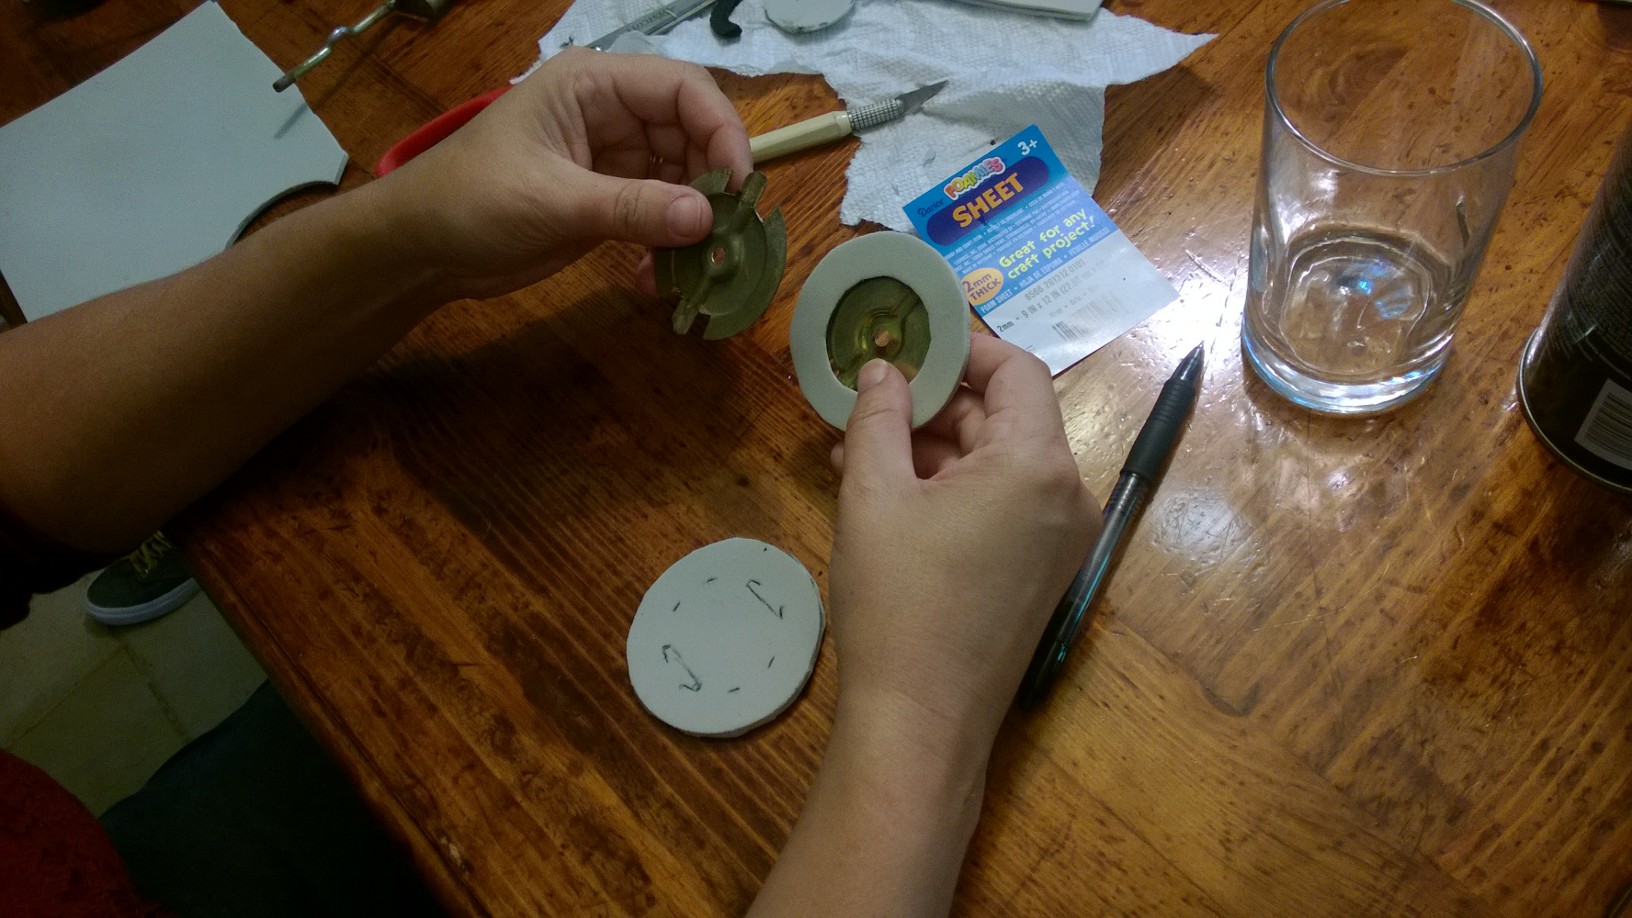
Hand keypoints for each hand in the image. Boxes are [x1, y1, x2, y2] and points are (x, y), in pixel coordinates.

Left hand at [376, 48, 752, 300]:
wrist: (421, 248)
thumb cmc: (471, 202)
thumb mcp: (553, 202)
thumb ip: (632, 208)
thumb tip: (706, 220)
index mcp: (594, 85)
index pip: (683, 89)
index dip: (722, 130)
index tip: (739, 186)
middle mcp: (611, 113)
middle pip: (692, 136)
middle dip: (711, 186)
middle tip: (722, 239)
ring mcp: (612, 157)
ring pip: (683, 180)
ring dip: (692, 225)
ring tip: (691, 268)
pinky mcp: (609, 199)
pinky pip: (661, 214)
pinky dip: (667, 245)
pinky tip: (654, 278)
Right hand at [828, 335, 1099, 757]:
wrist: (920, 723)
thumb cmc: (897, 602)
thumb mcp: (873, 496)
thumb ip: (878, 417)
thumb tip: (882, 369)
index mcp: (1038, 465)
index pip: (1016, 370)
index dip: (961, 348)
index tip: (904, 345)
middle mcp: (1067, 495)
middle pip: (1006, 417)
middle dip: (933, 405)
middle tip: (863, 405)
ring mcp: (1061, 540)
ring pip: (997, 464)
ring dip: (933, 450)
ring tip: (854, 453)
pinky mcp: (1042, 574)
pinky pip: (1001, 506)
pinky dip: (952, 491)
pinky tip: (885, 495)